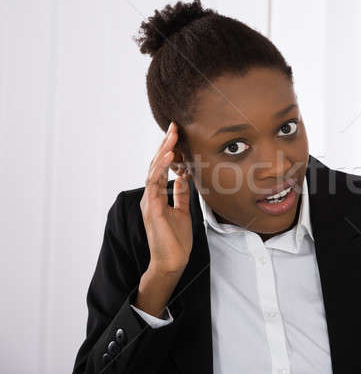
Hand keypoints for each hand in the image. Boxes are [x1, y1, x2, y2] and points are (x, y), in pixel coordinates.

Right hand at [139, 121, 192, 275]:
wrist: (171, 262)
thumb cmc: (175, 240)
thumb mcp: (183, 211)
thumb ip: (181, 194)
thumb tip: (183, 177)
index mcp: (157, 196)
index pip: (162, 168)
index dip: (168, 150)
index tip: (177, 134)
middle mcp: (151, 196)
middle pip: (156, 165)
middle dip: (166, 145)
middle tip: (174, 127)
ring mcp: (149, 202)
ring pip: (153, 170)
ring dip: (163, 152)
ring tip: (172, 136)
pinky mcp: (152, 209)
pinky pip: (154, 184)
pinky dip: (161, 168)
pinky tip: (168, 156)